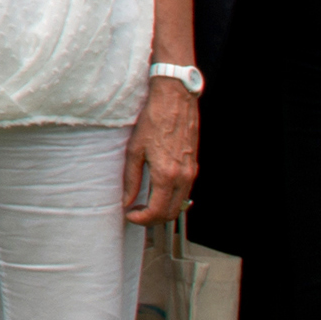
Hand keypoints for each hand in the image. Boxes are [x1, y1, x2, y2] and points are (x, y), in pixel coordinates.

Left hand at [123, 75, 201, 226]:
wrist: (175, 100)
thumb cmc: (154, 120)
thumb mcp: (134, 150)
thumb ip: (131, 179)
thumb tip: (126, 200)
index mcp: (167, 175)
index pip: (157, 212)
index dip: (141, 219)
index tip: (129, 214)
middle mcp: (183, 177)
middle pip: (171, 213)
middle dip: (152, 219)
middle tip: (136, 212)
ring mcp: (191, 172)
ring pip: (180, 204)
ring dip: (163, 209)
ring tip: (144, 203)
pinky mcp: (194, 166)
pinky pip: (185, 191)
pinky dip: (172, 198)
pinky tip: (158, 190)